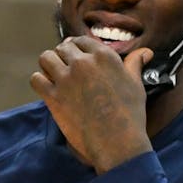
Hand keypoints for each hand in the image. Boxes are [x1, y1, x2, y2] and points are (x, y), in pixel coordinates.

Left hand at [30, 37, 153, 172]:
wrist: (116, 142)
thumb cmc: (130, 114)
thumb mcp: (136, 85)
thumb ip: (135, 64)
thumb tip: (145, 52)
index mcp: (103, 56)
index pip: (82, 40)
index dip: (78, 48)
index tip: (78, 57)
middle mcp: (82, 62)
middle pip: (63, 48)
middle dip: (64, 56)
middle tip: (67, 69)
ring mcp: (66, 78)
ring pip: (46, 58)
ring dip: (49, 65)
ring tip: (55, 76)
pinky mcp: (53, 96)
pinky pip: (36, 79)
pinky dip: (40, 82)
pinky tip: (48, 90)